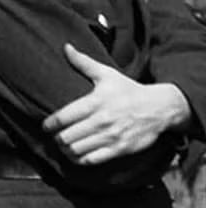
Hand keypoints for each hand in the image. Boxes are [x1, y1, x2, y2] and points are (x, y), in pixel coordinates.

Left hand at [42, 44, 189, 164]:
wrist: (160, 108)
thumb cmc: (128, 91)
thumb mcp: (107, 74)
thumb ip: (84, 63)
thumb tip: (66, 47)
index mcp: (95, 102)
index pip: (62, 118)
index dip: (49, 125)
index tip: (46, 126)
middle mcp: (101, 120)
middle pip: (65, 137)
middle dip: (57, 139)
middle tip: (56, 137)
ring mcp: (110, 136)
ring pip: (75, 150)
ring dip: (66, 151)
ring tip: (64, 146)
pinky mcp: (119, 149)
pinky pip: (91, 160)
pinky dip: (79, 160)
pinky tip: (77, 155)